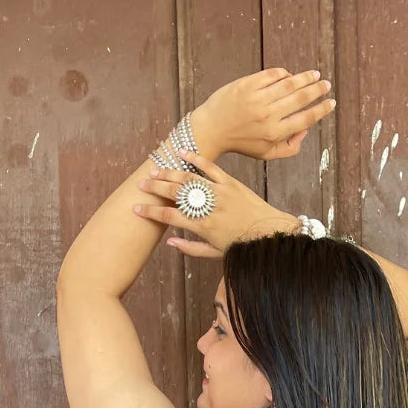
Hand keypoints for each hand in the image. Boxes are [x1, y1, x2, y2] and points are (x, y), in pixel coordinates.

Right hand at [133, 154, 298, 258]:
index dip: (151, 212)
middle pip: (175, 194)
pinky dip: (194, 159)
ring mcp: (220, 193)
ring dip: (169, 173)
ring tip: (155, 171)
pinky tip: (180, 153)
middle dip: (155, 189)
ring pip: (189, 179)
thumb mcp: (215, 254)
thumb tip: (169, 242)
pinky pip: (210, 168)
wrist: (270, 234)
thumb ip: (191, 248)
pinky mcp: (231, 183)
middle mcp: (209, 208)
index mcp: (203, 226)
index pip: (170, 216)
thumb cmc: (242, 247)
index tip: (137, 209)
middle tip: (141, 185)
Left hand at [192, 68, 334, 159]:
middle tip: (326, 84)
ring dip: (305, 77)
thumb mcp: (266, 154)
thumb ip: (290, 147)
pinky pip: (271, 75)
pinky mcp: (246, 85)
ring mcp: (257, 98)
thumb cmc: (241, 142)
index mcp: (275, 133)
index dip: (322, 109)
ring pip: (288, 83)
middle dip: (317, 89)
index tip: (331, 102)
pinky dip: (284, 73)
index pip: (306, 118)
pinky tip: (290, 75)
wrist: (211, 129)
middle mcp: (268, 115)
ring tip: (315, 74)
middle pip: (300, 98)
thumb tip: (306, 130)